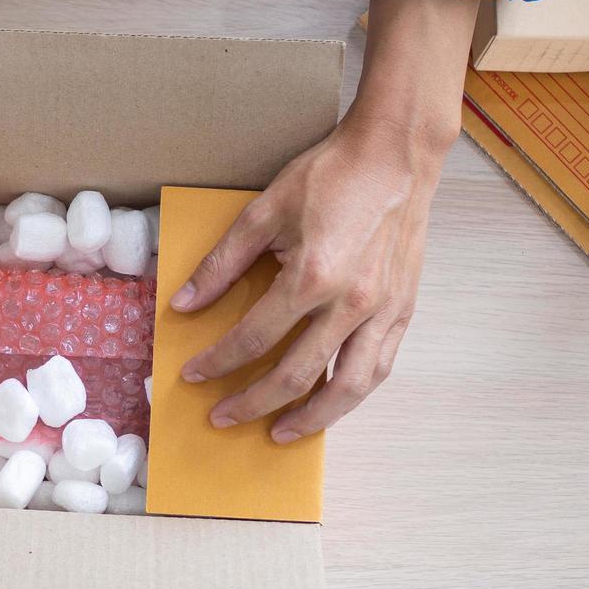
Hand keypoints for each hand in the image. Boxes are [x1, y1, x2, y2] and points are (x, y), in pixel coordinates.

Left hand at [171, 0, 479, 441]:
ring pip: (347, 388)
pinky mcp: (403, 311)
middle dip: (252, 403)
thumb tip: (185, 304)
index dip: (218, 362)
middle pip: (295, 375)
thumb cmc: (331, 176)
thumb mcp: (264, 211)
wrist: (396, 155)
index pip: (254, 338)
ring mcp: (383, 312)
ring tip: (279, 433)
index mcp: (312, 277)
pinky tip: (330, 404)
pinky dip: (352, 395)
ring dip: (309, 419)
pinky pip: (378, 368)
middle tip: (222, 417)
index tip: (194, 375)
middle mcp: (351, 304)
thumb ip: (222, 264)